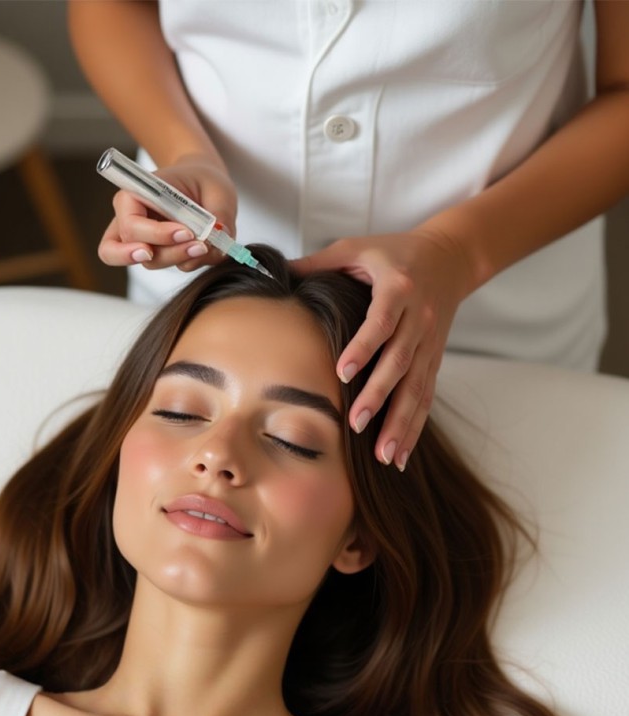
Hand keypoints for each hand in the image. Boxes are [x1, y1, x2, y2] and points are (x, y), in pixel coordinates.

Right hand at [98, 155, 237, 272]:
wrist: (204, 186)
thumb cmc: (203, 180)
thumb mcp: (217, 188)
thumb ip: (219, 212)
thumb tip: (220, 235)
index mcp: (134, 195)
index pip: (130, 224)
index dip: (156, 233)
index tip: (187, 232)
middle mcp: (132, 220)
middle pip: (133, 248)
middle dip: (166, 252)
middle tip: (197, 247)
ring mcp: (143, 241)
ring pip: (150, 262)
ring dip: (179, 258)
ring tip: (205, 247)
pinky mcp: (160, 254)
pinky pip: (168, 265)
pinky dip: (187, 261)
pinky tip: (204, 250)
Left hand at [291, 229, 473, 469]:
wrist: (449, 257)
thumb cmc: (393, 252)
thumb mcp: (356, 248)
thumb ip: (318, 264)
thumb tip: (277, 274)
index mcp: (398, 288)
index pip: (382, 321)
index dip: (364, 346)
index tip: (342, 372)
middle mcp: (419, 319)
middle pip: (401, 362)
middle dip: (380, 395)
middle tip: (357, 425)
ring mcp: (429, 344)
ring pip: (417, 388)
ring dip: (401, 424)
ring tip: (384, 456)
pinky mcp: (434, 361)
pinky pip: (425, 399)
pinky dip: (413, 429)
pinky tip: (399, 457)